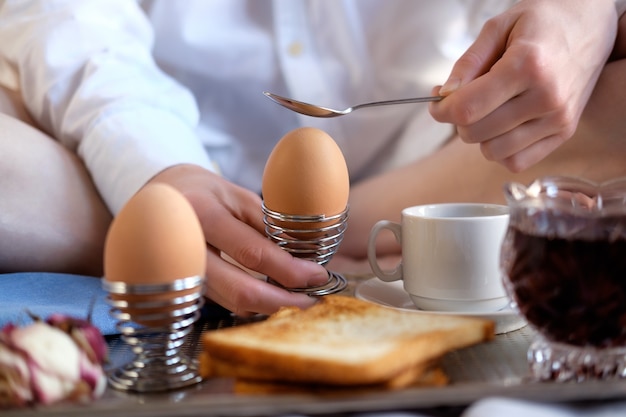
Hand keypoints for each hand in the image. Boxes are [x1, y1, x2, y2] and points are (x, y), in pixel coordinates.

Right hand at [149, 164, 328, 315]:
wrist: (157, 200)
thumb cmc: (202, 194)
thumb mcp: (236, 197)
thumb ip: (266, 227)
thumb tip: (303, 259)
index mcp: (203, 213)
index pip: (253, 253)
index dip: (290, 271)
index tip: (317, 276)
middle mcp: (185, 247)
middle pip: (239, 291)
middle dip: (282, 302)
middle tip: (310, 302)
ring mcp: (177, 273)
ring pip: (230, 303)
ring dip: (267, 306)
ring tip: (295, 299)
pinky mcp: (176, 288)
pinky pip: (219, 304)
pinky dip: (246, 305)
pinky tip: (266, 298)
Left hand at [429, 0, 617, 170]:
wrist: (592, 25)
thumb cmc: (543, 22)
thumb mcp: (499, 27)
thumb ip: (468, 63)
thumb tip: (444, 95)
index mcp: (527, 65)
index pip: (467, 109)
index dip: (441, 110)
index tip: (438, 101)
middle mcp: (546, 97)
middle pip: (475, 133)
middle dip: (459, 120)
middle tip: (465, 99)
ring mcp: (558, 119)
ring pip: (492, 152)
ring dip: (480, 136)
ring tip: (489, 110)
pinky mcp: (564, 133)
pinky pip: (516, 161)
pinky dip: (501, 149)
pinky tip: (503, 125)